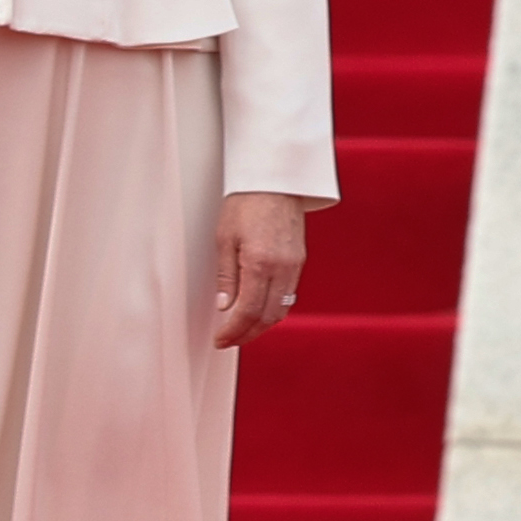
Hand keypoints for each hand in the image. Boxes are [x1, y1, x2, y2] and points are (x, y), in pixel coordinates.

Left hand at [213, 192, 308, 345]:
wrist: (275, 180)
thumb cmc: (245, 203)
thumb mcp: (224, 239)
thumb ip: (226, 276)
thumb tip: (225, 307)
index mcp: (260, 264)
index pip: (248, 312)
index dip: (234, 331)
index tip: (220, 340)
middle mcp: (282, 269)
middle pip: (268, 317)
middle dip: (247, 334)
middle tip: (229, 340)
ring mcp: (294, 266)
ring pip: (281, 309)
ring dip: (261, 325)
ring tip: (241, 330)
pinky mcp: (299, 261)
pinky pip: (288, 295)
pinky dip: (272, 309)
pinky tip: (258, 310)